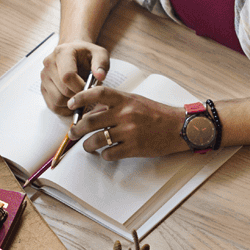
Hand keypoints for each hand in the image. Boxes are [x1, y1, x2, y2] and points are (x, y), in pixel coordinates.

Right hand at [39, 41, 109, 111]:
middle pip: (63, 91)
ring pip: (57, 100)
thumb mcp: (99, 54)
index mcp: (62, 53)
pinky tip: (74, 101)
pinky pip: (53, 106)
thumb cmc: (87, 55)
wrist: (74, 53)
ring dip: (72, 103)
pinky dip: (65, 109)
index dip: (80, 87)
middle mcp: (49, 64)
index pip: (67, 76)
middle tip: (87, 93)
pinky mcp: (42, 88)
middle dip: (78, 96)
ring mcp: (44, 77)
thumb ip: (102, 63)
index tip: (90, 89)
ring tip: (81, 96)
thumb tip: (100, 76)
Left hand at [67, 87, 188, 160]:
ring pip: (97, 140)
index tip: (71, 104)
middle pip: (91, 121)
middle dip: (77, 129)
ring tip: (87, 146)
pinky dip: (105, 155)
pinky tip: (106, 153)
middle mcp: (125, 114)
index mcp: (125, 100)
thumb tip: (93, 112)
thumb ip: (115, 105)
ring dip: (88, 145)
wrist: (178, 127)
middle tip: (73, 133)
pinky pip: (110, 154)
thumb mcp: (135, 101)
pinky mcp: (134, 148)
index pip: (97, 94)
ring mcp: (129, 132)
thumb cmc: (157, 113)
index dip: (80, 98)